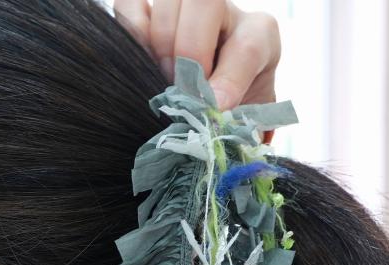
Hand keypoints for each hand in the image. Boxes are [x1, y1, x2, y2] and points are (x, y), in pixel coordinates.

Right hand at [114, 0, 280, 111]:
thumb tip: (220, 129)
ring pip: (167, 1)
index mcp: (259, 34)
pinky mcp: (151, 7)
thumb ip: (241, 122)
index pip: (249, 44)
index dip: (230, 78)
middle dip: (188, 50)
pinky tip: (142, 62)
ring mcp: (185, 5)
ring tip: (162, 78)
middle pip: (204, 3)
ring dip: (159, 44)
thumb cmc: (231, 105)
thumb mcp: (245, 114)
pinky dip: (131, 32)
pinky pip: (129, 4)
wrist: (213, 96)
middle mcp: (224, 10)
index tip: (216, 107)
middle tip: (181, 88)